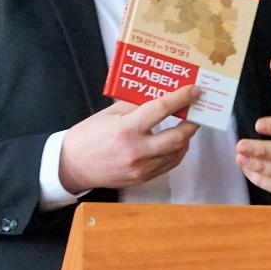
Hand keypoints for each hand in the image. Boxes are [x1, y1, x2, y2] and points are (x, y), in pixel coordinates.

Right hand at [59, 86, 200, 192]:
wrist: (73, 165)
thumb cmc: (89, 136)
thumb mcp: (110, 113)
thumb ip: (136, 105)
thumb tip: (159, 95)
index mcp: (126, 129)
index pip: (162, 109)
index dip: (181, 98)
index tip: (194, 91)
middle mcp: (136, 150)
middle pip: (178, 137)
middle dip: (192, 123)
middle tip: (197, 112)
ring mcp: (141, 168)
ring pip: (177, 153)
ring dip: (186, 138)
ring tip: (187, 126)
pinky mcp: (142, 178)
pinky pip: (168, 165)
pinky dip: (176, 152)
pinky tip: (175, 143)